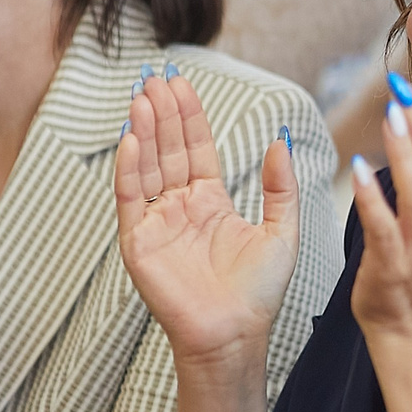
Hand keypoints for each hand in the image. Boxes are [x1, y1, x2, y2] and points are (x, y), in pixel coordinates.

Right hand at [117, 70, 300, 373]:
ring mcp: (157, 223)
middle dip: (163, 113)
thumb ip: (281, 187)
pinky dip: (129, 168)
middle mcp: (180, 208)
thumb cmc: (258, 293)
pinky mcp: (137, 243)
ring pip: (147, 167)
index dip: (189, 117)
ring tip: (143, 96)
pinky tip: (131, 138)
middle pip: (168, 150)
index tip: (183, 84)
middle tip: (157, 77)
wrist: (235, 334)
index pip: (196, 149)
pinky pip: (130, 198)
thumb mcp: (282, 231)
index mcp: (211, 202)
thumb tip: (281, 142)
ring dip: (144, 131)